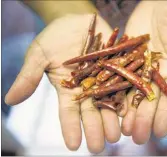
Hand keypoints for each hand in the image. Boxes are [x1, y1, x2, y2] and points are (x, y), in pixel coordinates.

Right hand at [5, 14, 120, 152]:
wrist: (76, 21)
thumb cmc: (55, 37)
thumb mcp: (39, 54)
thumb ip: (29, 76)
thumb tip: (9, 100)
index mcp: (68, 89)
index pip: (68, 113)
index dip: (70, 128)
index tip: (73, 145)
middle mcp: (87, 89)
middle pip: (92, 112)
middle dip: (95, 129)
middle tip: (98, 146)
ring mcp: (104, 79)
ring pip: (109, 103)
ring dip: (113, 120)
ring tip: (116, 135)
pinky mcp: (117, 68)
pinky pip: (123, 84)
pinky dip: (126, 97)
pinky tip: (130, 112)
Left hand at [121, 1, 166, 143]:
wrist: (160, 0)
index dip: (166, 115)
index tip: (160, 132)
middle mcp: (156, 73)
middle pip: (149, 100)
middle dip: (143, 119)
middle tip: (137, 137)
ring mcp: (138, 67)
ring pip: (131, 93)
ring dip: (127, 111)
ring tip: (123, 129)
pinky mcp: (124, 59)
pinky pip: (118, 77)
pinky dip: (113, 91)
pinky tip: (109, 106)